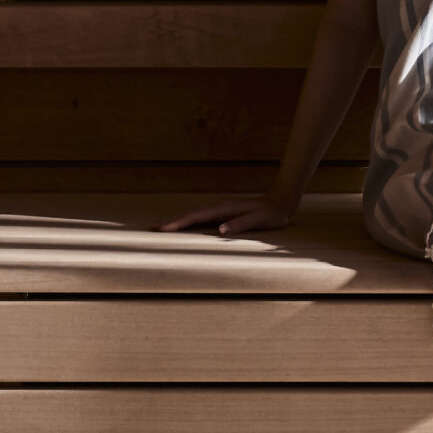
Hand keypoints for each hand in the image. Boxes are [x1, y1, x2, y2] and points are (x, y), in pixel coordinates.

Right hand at [153, 195, 296, 235]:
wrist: (280, 201)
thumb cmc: (271, 214)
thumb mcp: (260, 221)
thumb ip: (241, 225)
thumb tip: (221, 230)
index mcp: (223, 209)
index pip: (196, 217)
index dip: (179, 223)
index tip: (164, 229)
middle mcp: (218, 207)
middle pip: (190, 214)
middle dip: (171, 221)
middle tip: (152, 228)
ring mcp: (218, 209)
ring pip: (192, 214)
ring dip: (176, 220)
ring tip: (160, 226)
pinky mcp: (221, 212)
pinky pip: (199, 217)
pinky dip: (186, 220)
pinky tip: (181, 225)